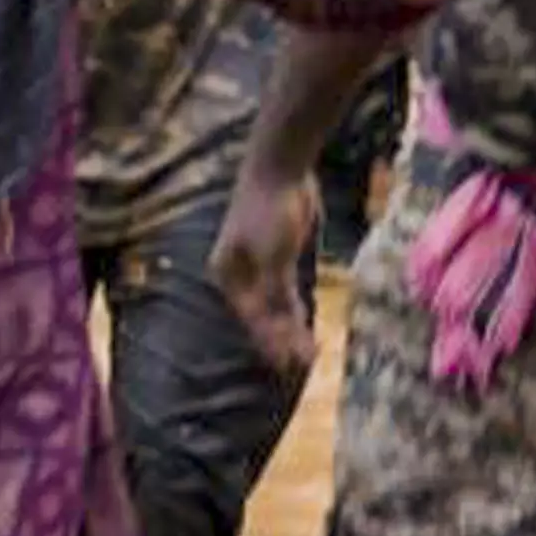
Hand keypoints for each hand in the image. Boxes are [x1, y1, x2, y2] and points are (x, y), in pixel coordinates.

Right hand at [209, 162, 321, 377]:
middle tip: (304, 364)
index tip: (291, 366)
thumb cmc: (268, 212)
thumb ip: (277, 295)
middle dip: (281, 340)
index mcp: (228, 275)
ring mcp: (259, 265)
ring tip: (307, 351)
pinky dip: (295, 308)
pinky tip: (305, 322)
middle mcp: (239, 275)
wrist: (280, 169)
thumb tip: (281, 331)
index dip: (272, 343)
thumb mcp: (272, 257)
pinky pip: (286, 291)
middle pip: (261, 316)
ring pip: (275, 305)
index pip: (252, 319)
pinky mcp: (279, 256)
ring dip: (290, 327)